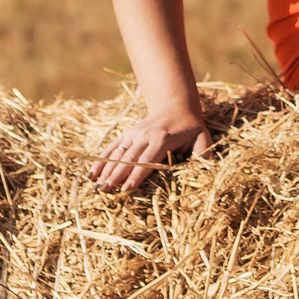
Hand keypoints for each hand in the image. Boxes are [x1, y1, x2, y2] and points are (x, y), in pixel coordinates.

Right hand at [90, 95, 213, 191]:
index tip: (126, 189)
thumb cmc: (191, 127)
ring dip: (106, 171)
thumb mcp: (202, 138)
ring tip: (96, 187)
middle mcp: (145, 135)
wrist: (176, 106)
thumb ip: (204, 153)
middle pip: (129, 159)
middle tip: (105, 192)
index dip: (137, 175)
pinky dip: (101, 160)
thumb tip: (206, 167)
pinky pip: (112, 147)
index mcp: (163, 139)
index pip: (148, 160)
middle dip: (116, 176)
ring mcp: (134, 134)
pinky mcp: (127, 134)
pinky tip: (91, 174)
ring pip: (118, 154)